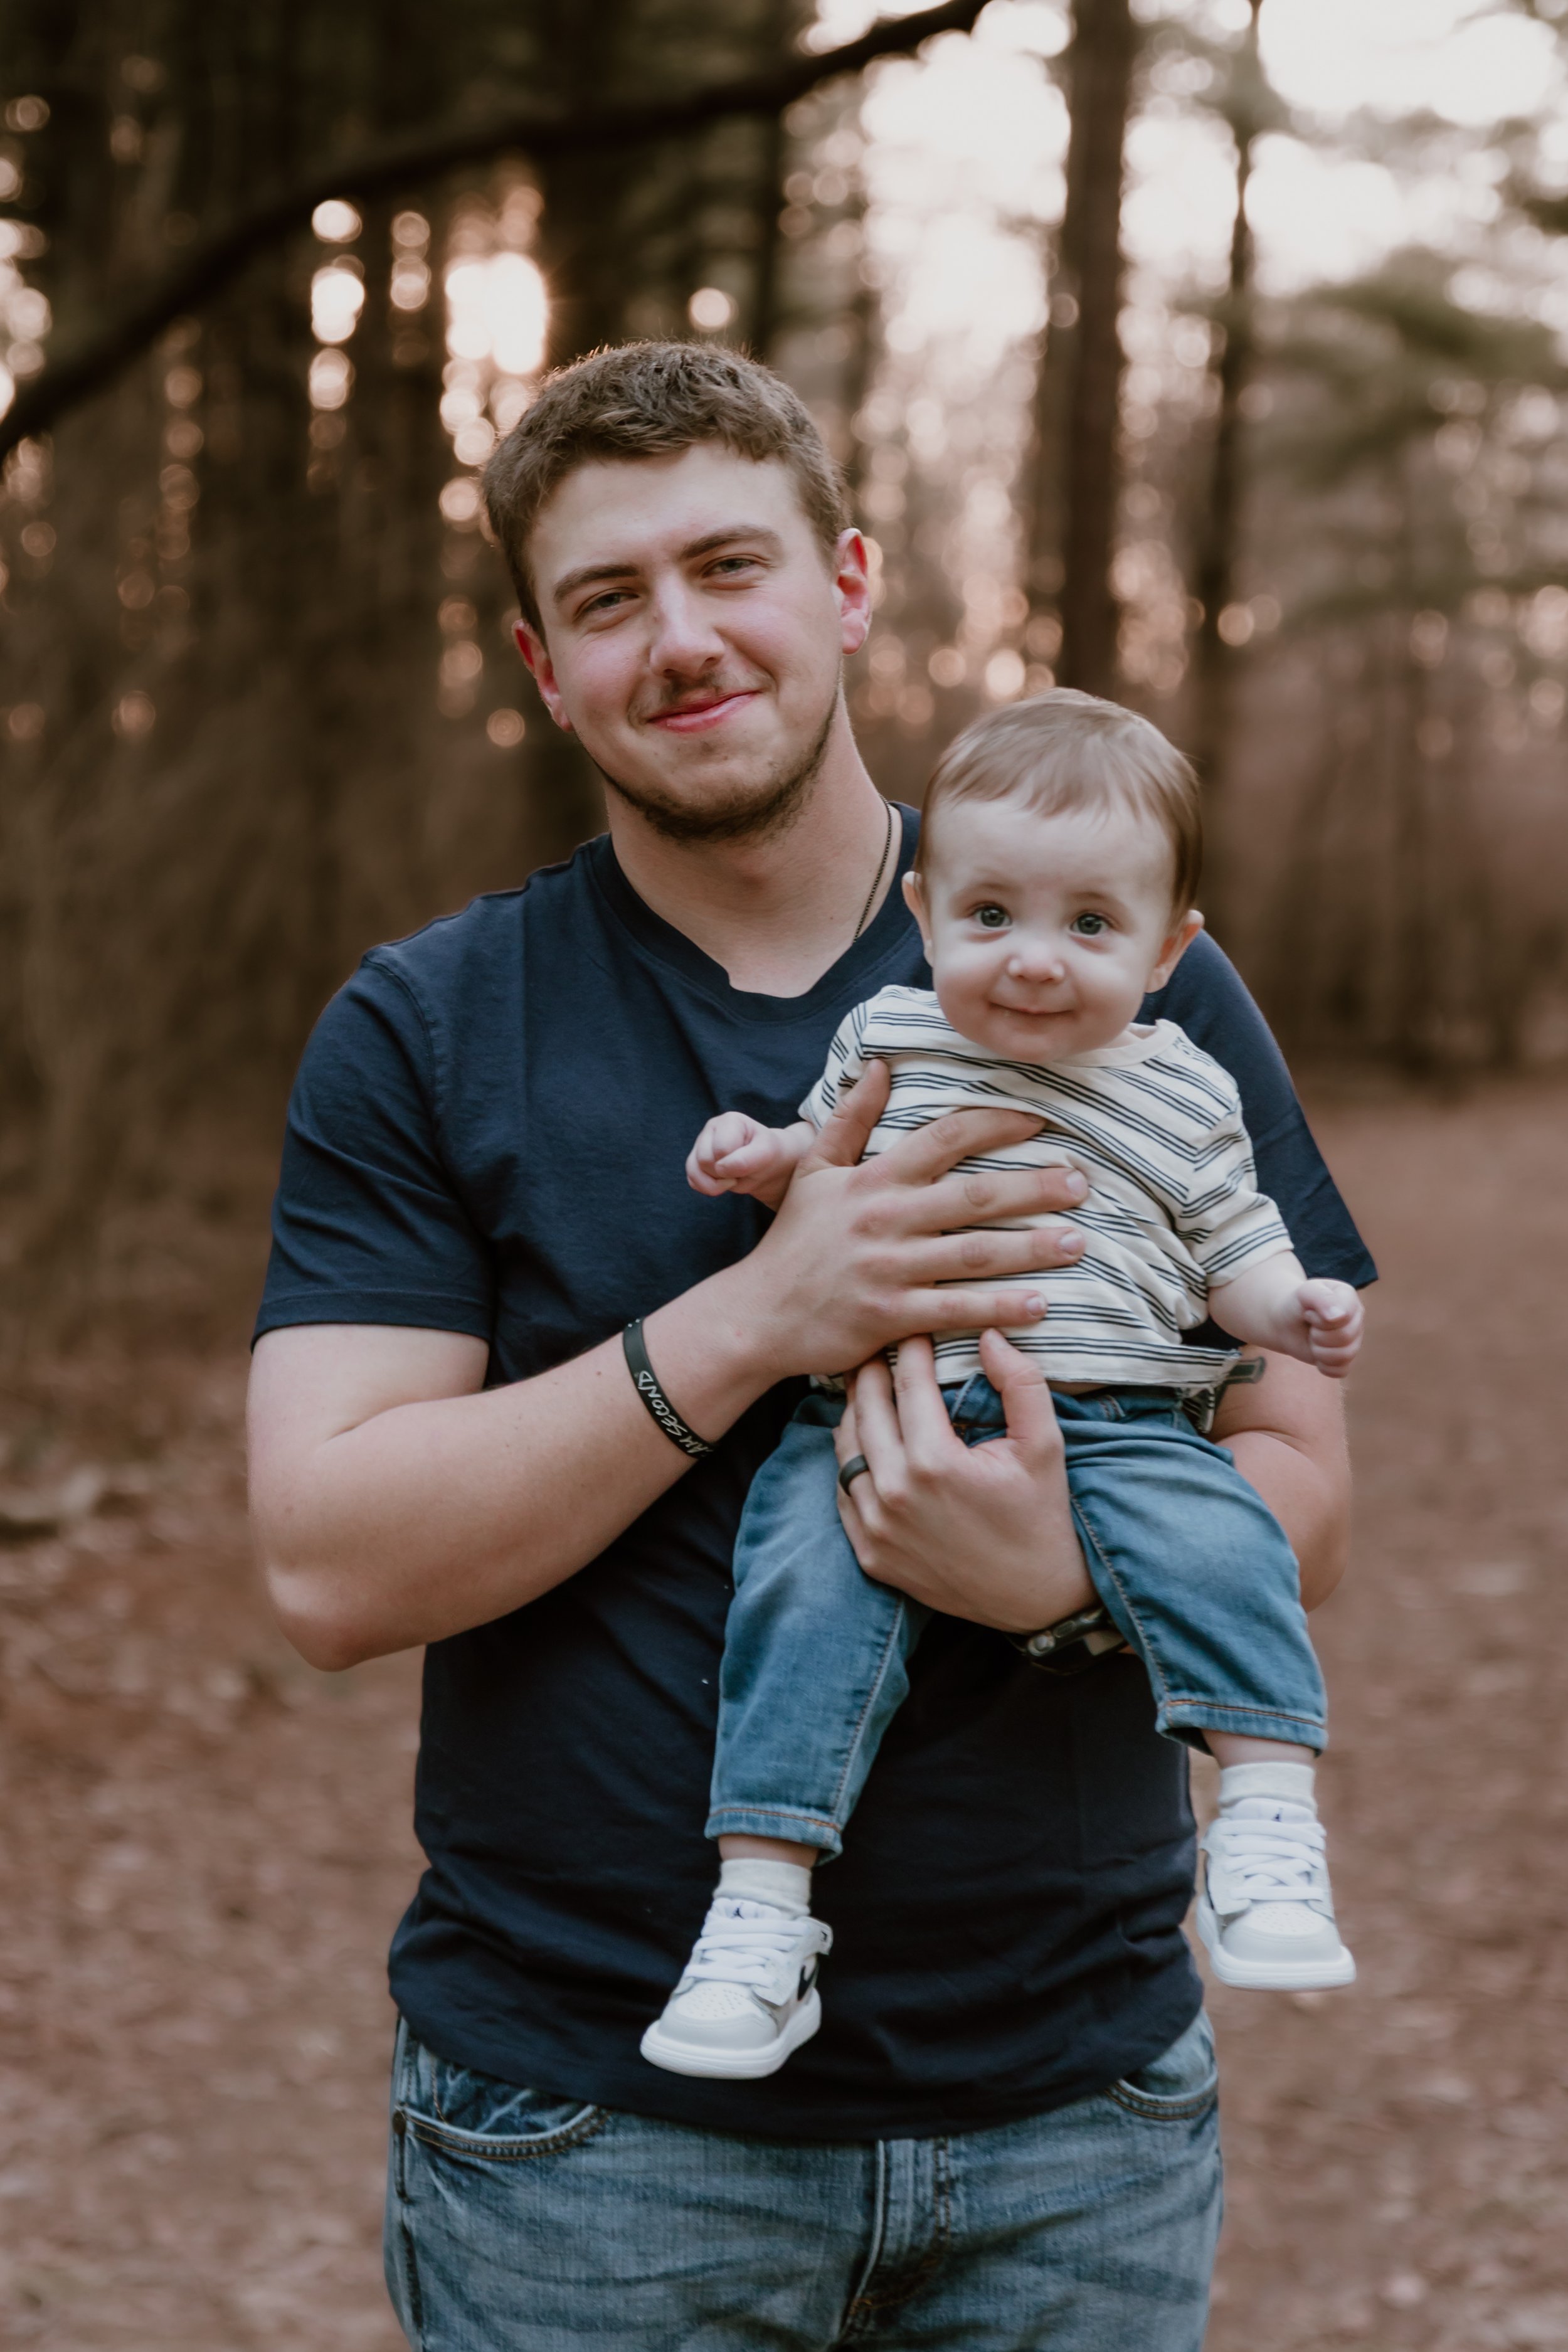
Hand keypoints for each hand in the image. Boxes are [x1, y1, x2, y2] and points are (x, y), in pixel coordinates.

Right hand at [687, 1111, 801, 1207]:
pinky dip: (707, 1188)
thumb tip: (720, 1169)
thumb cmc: (768, 1155)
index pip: (722, 1149)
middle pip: (705, 1160)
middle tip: (743, 1171)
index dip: (736, 1164)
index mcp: (730, 1121)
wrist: (767, 1165)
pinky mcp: (695, 1160)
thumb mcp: (767, 1155)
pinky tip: (723, 1184)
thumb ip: (747, 1160)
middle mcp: (712, 1128)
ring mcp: (701, 1143)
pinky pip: (692, 1180)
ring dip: (716, 1183)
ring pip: (694, 1170)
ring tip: (733, 1177)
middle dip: (725, 1174)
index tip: (751, 1162)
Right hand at [727, 1060, 1091, 1379]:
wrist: (756, 1314)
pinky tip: (1040, 1305)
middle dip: (1033, 1187)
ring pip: (974, 1254)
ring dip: (1032, 1248)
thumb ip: (849, 1119)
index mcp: (872, 1179)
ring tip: (1078, 1243)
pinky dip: (1000, 1308)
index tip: (1041, 1119)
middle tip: (1081, 1183)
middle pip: (973, 1196)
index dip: (995, 1124)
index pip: (943, 1138)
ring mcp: (889, 1269)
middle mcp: (885, 1219)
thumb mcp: (813, 1171)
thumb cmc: (792, 1242)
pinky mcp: (890, 1316)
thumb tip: (878, 1064)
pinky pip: (956, 1309)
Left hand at [833, 1329, 1093, 1631]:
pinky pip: (843, 1493)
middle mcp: (894, 1495)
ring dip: (856, 1413)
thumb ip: (1020, 1382)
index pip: (908, 1384)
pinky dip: (851, 1462)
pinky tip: (867, 1442)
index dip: (910, 1348)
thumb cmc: (1042, 1515)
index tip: (915, 1329)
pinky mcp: (869, 1553)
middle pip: (866, 1410)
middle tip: (881, 1348)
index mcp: (935, 1463)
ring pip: (845, 1449)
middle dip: (873, 1372)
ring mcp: (876, 1528)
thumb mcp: (1045, 1445)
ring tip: (870, 1389)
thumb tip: (988, 1334)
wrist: (1036, 1596)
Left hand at [1295, 1279, 1363, 1377]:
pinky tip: (1317, 1353)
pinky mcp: (1345, 1360)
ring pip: (1344, 1356)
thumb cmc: (1296, 1305)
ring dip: (1319, 1351)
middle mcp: (1356, 1320)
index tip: (1309, 1312)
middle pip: (1344, 1338)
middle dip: (1318, 1335)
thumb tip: (1339, 1317)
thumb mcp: (1304, 1293)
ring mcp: (1353, 1341)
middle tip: (1310, 1327)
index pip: (1344, 1318)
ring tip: (1313, 1339)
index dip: (1320, 1320)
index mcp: (1350, 1299)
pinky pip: (1340, 1371)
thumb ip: (1321, 1297)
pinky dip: (1323, 1365)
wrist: (1285, 1322)